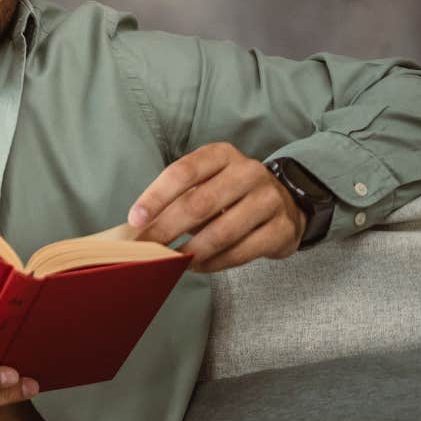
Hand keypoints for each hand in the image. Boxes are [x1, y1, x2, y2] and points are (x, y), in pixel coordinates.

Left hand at [126, 142, 305, 272]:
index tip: (135, 220)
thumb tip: (137, 230)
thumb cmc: (229, 195)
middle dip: (167, 230)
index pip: (183, 172)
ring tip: (173, 262)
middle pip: (199, 204)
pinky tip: (199, 266)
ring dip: (192, 251)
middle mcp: (248, 171)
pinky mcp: (282, 227)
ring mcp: (270, 198)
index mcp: (222, 154)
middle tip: (146, 251)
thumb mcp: (204, 185)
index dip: (155, 197)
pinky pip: (242, 251)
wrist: (284, 204)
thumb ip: (175, 201)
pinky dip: (215, 263)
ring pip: (222, 232)